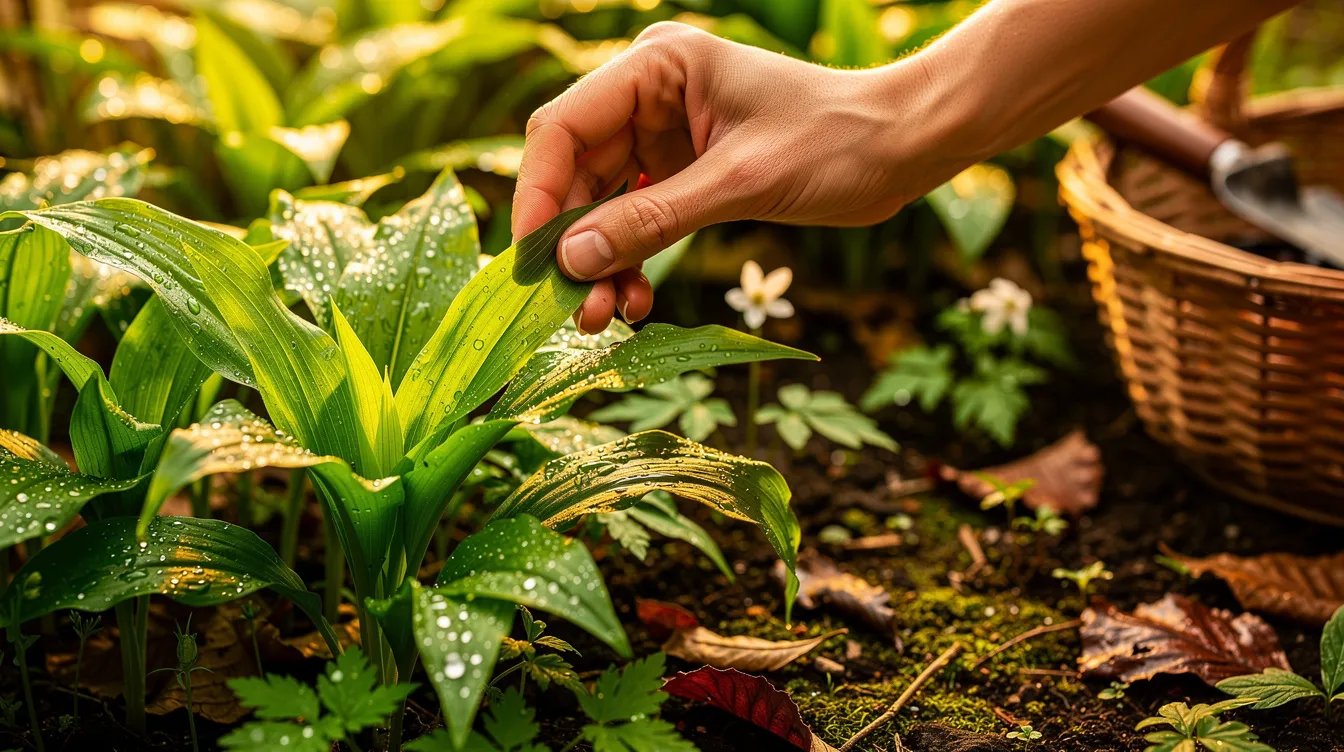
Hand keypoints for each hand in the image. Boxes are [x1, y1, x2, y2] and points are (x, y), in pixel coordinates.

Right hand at [512, 21, 963, 332]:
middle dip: (573, 244)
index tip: (535, 262)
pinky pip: (636, 218)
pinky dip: (631, 260)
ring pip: (601, 204)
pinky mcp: (683, 168)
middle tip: (575, 310)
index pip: (563, 127)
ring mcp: (664, 132)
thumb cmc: (836, 142)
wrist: (903, 146)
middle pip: (576, 172)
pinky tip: (636, 303)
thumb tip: (573, 260)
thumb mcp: (740, 184)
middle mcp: (650, 94)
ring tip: (604, 318)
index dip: (539, 196)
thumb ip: (653, 219)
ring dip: (600, 263)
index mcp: (657, 66)